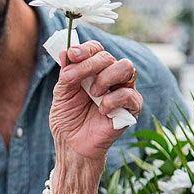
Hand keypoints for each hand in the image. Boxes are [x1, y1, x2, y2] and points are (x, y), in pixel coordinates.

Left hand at [50, 41, 142, 163]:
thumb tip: (66, 51)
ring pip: (125, 67)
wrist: (72, 144)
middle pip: (108, 57)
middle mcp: (110, 77)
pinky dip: (113, 99)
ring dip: (105, 78)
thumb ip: (66, 73)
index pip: (96, 50)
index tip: (72, 55)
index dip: (85, 49)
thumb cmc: (68, 118)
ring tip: (93, 94)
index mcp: (93, 71)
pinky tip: (102, 110)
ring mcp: (122, 90)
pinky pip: (130, 94)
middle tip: (72, 80)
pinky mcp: (131, 108)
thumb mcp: (61, 93)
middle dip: (89, 65)